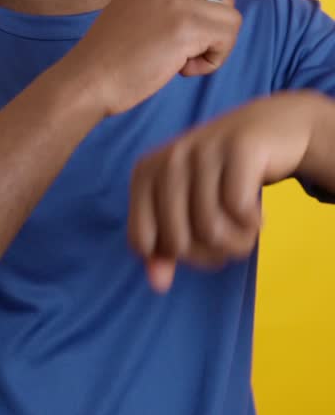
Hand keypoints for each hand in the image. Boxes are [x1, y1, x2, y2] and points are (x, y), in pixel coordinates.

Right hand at [63, 0, 241, 118]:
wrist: (86, 81)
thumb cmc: (107, 61)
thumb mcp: (133, 15)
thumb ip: (163, 6)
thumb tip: (204, 17)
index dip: (203, 16)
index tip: (176, 39)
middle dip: (213, 29)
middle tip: (183, 53)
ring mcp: (176, 2)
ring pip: (231, 19)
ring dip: (215, 47)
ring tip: (182, 62)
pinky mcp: (186, 27)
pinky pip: (227, 38)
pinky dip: (213, 61)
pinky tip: (181, 70)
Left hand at [127, 93, 317, 291]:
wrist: (272, 128)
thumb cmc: (223, 176)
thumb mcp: (188, 209)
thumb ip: (166, 248)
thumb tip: (158, 285)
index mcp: (145, 173)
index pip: (142, 243)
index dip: (174, 255)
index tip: (196, 238)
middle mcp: (168, 159)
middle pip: (178, 243)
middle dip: (210, 253)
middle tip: (229, 234)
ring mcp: (202, 150)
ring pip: (210, 230)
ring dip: (237, 240)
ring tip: (246, 224)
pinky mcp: (239, 148)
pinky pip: (239, 209)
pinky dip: (253, 222)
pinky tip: (257, 210)